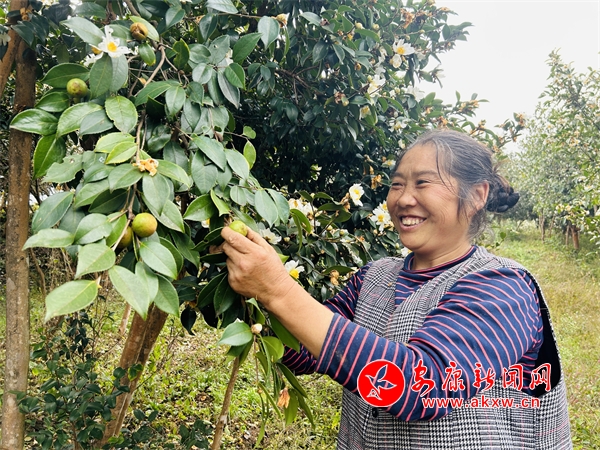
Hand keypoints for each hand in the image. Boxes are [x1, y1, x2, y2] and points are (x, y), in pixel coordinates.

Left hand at [221, 226, 333, 357]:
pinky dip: (234, 268)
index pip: (231, 237)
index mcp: (254, 252)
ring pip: (226, 258)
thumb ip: (253, 236)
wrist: (276, 292)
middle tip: (237, 245)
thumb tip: (240, 226)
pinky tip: (245, 272)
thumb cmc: (274, 269)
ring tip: (246, 263)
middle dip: (229, 243)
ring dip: (232, 257)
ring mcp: (237, 274)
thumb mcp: (268, 249)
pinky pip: (228, 270)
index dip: (226, 231)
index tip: (226, 231)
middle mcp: (243, 263)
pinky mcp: (233, 283)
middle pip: (225, 246)